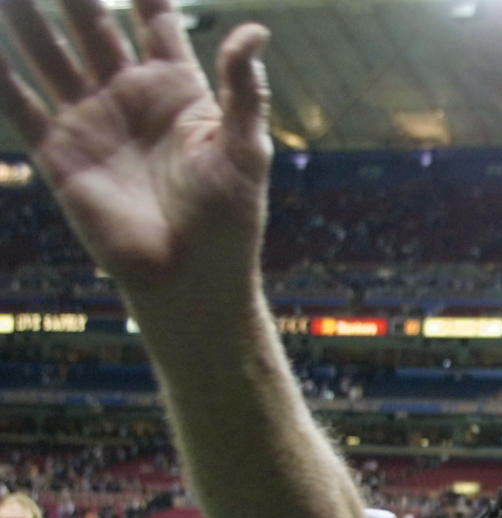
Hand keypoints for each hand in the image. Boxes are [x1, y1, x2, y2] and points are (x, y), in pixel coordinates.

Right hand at [0, 0, 272, 293]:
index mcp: (177, 89)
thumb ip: (244, 90)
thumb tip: (254, 30)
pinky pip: (18, 104)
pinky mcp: (60, 155)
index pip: (152, 15)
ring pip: (47, 49)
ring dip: (23, 13)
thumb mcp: (246, 153)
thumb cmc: (228, 224)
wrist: (190, 282)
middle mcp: (128, 96)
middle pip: (90, 19)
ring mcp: (91, 122)